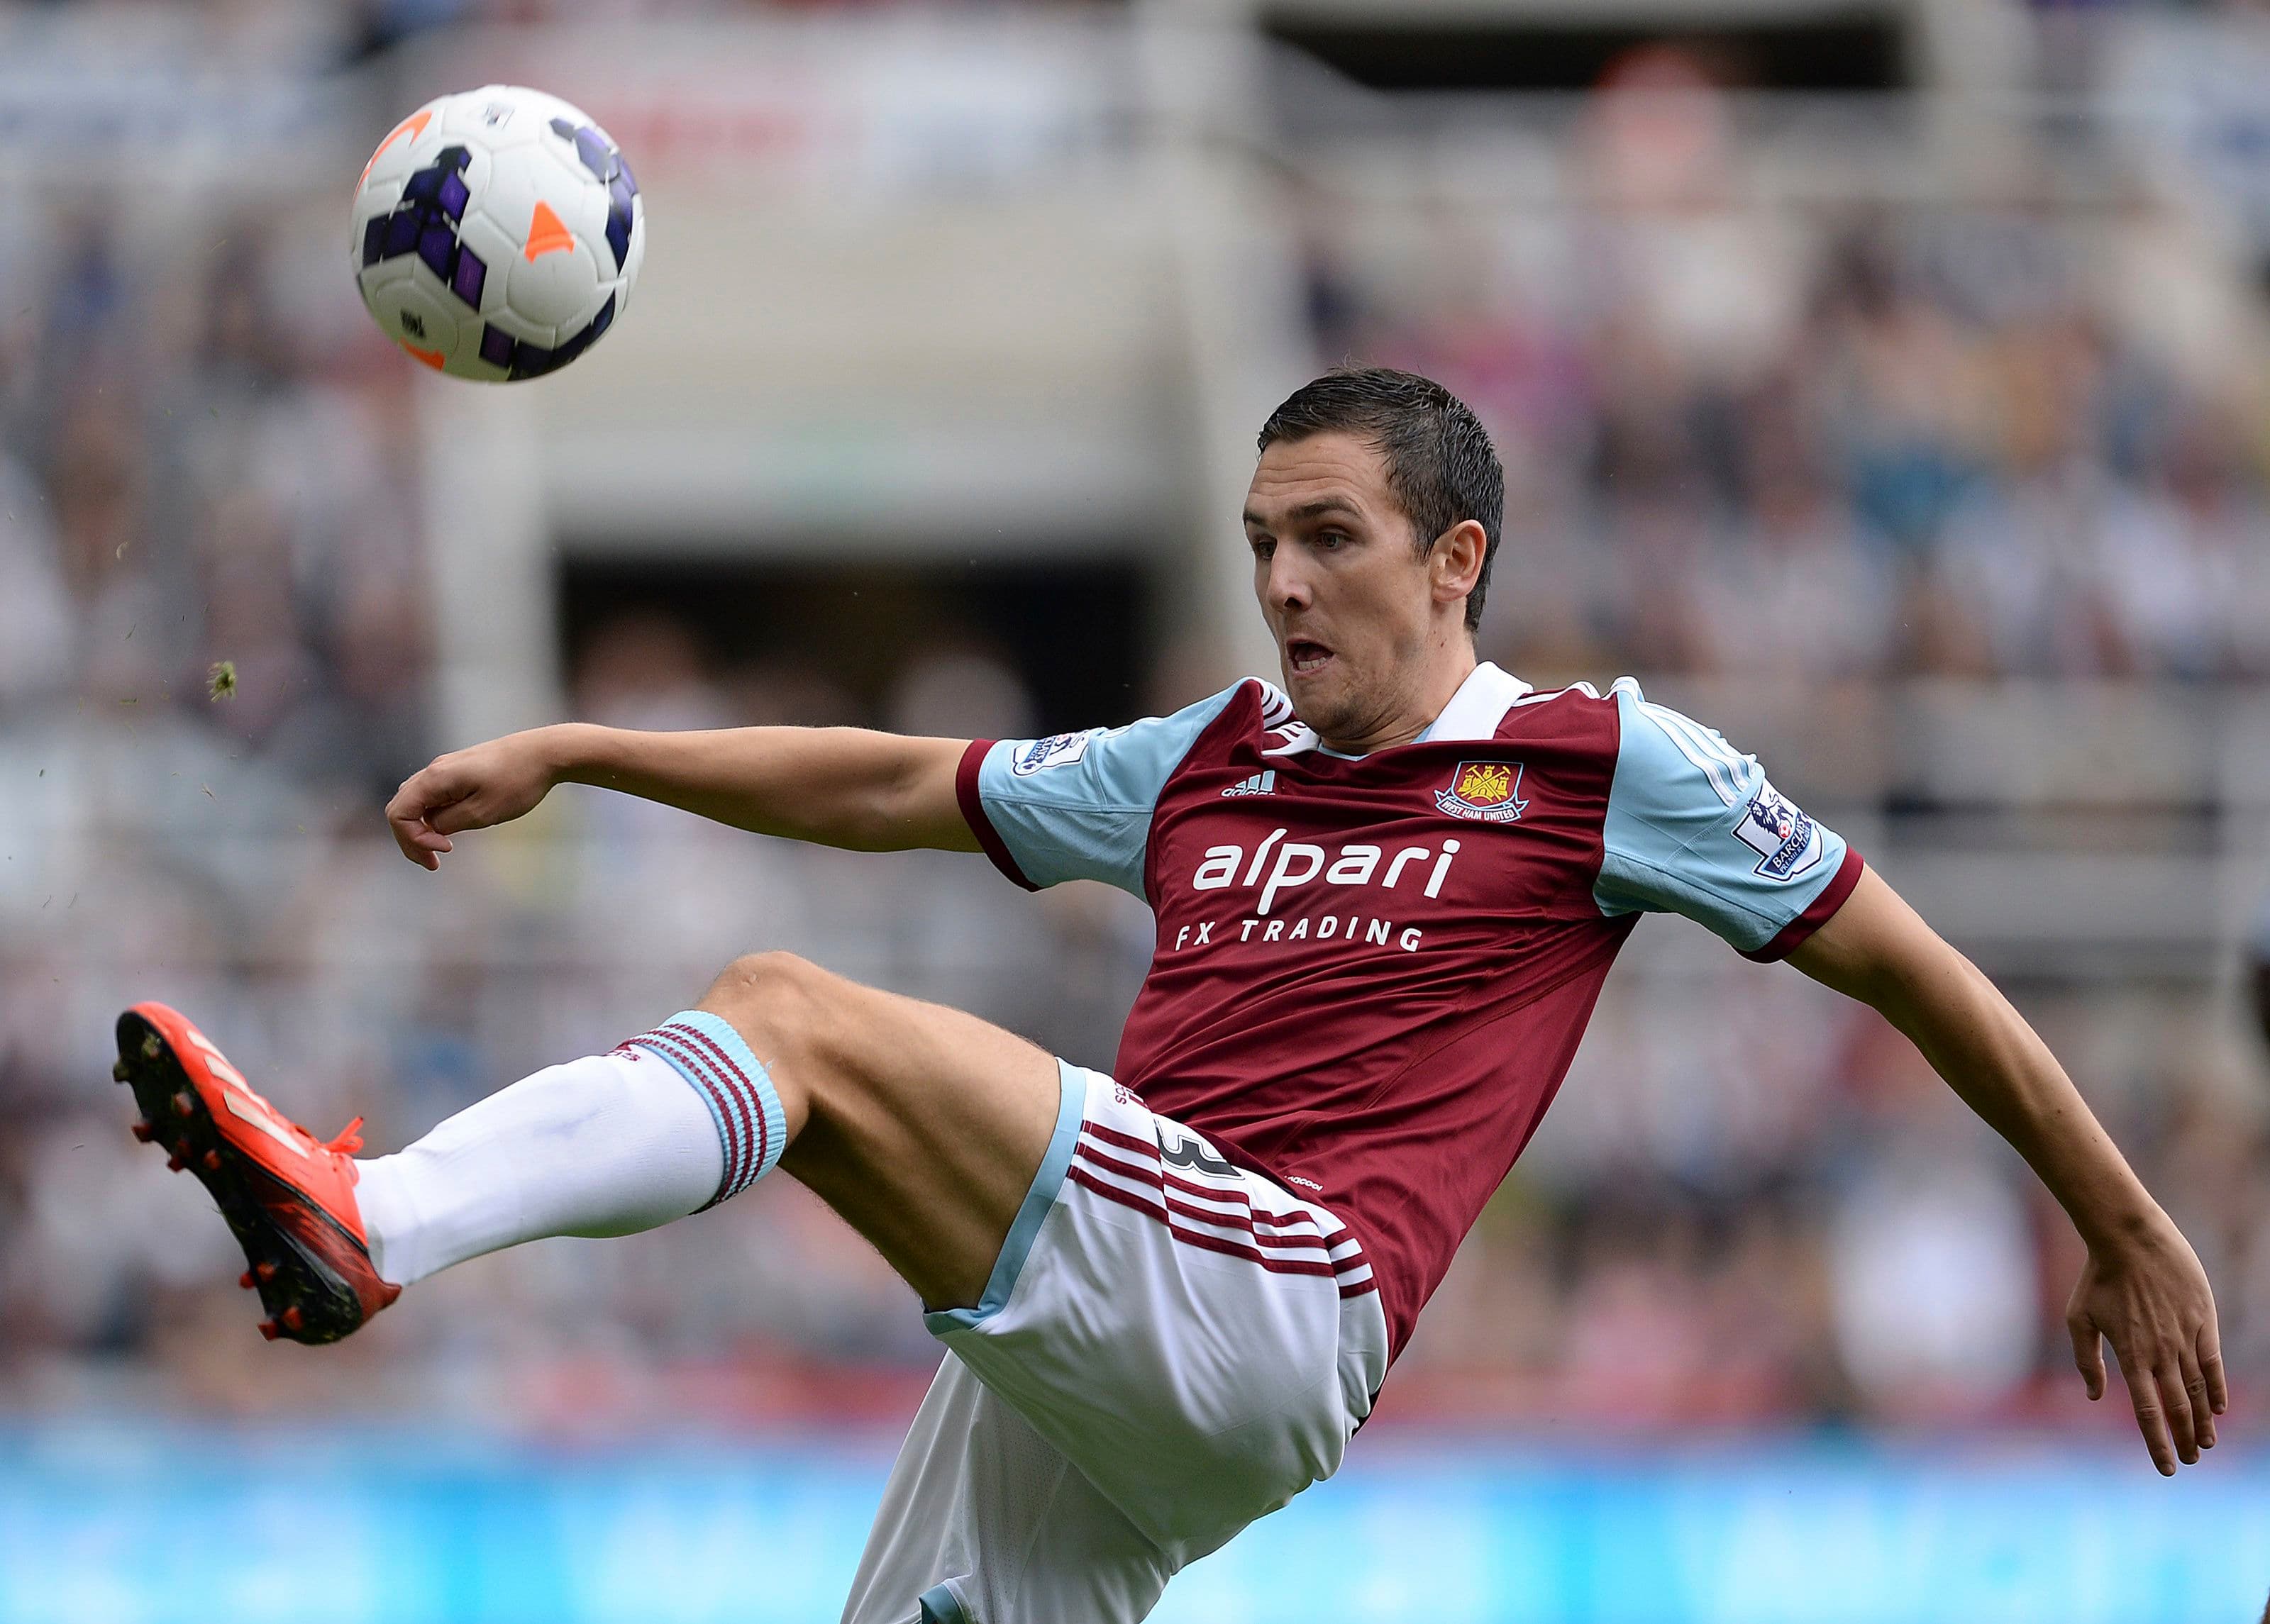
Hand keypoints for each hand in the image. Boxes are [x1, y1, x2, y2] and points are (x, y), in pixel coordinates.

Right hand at [385, 728, 566, 869]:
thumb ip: (448, 823)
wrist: (545, 753)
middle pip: (401, 808)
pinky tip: (452, 830)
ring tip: (442, 850)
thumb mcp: (483, 813)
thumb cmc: (518, 782)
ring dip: (421, 829)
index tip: (445, 850)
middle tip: (433, 863)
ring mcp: (446, 769)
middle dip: (411, 840)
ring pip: (415, 802)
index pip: (398, 814)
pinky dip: (434, 817)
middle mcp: (434, 770)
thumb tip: (431, 827)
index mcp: (435, 779)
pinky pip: (433, 796)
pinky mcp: (459, 771)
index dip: (412, 839)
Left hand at [2067, 1213, 2225, 1473]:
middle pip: (2177, 1406)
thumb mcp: (2079, 1317)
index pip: (2146, 1410)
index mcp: (2130, 1354)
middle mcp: (2160, 1351)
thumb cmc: (2099, 1277)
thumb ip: (2086, 1359)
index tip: (2165, 1467)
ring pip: (2198, 1390)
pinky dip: (2217, 1389)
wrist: (2130, 1238)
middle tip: (2190, 1461)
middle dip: (2184, 1438)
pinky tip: (2220, 1409)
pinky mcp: (2202, 1321)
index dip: (2157, 1441)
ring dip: (2204, 1421)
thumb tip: (2093, 1395)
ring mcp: (2184, 1337)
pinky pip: (2213, 1363)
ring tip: (2206, 1444)